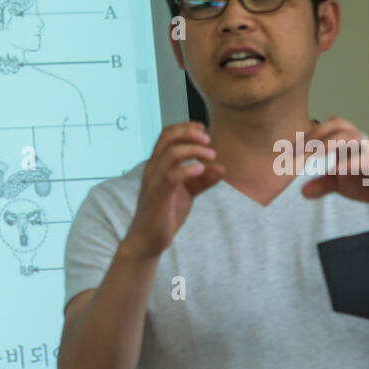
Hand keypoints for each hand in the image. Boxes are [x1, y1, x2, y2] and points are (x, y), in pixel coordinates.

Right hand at [124, 121, 224, 258]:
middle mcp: (152, 169)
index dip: (185, 127)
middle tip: (208, 140)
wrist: (147, 241)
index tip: (202, 129)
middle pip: (167, 138)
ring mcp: (154, 182)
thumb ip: (202, 180)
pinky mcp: (158, 196)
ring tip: (211, 155)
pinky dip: (189, 169)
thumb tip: (221, 168)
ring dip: (194, 150)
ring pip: (171, 153)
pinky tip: (201, 170)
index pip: (166, 135)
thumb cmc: (164, 215)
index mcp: (157, 166)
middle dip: (190, 133)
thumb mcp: (187, 194)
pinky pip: (172, 176)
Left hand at [299, 117, 368, 212]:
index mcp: (350, 143)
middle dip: (317, 133)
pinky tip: (332, 171)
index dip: (311, 134)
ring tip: (312, 156)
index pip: (330, 126)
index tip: (292, 149)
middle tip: (299, 150)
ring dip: (328, 144)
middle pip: (339, 124)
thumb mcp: (342, 185)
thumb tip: (303, 191)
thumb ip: (324, 184)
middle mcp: (361, 142)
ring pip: (350, 137)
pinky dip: (346, 164)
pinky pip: (363, 159)